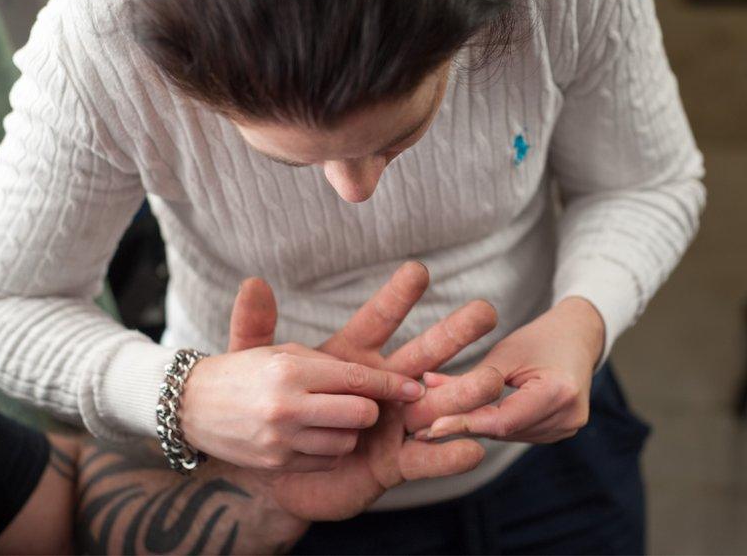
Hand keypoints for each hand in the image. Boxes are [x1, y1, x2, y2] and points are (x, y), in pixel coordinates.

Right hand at [178, 280, 427, 471]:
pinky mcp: (277, 461)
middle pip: (361, 414)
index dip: (391, 384)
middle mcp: (287, 405)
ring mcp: (281, 438)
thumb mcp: (278, 348)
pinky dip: (330, 448)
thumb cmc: (246, 370)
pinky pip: (327, 458)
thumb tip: (372, 371)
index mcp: (291, 369)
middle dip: (370, 408)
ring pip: (347, 440)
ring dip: (349, 430)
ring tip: (332, 417)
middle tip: (362, 401)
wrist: (190, 404)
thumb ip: (325, 356)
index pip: (357, 378)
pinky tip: (315, 434)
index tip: (415, 388)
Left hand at [230, 262, 502, 519]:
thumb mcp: (258, 372)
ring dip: (466, 390)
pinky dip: (450, 455)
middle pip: (425, 355)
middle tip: (485, 311)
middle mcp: (383, 387)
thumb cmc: (270, 415)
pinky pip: (427, 459)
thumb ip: (255, 330)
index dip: (398, 297)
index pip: (380, 321)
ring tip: (493, 377)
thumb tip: (252, 283)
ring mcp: (394, 424)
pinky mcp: (395, 463)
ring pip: (438, 403)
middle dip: (455, 333)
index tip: (418, 271)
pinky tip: (474, 448)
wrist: (271, 476)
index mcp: (354, 358)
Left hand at [415, 297, 604, 443]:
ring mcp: (567, 428)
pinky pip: (515, 432)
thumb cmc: (541, 336)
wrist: (579, 337)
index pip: (503, 419)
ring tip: (432, 425)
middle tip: (420, 428)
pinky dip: (490, 426)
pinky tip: (463, 422)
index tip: (430, 426)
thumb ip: (471, 377)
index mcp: (558, 392)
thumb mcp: (505, 351)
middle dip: (462, 426)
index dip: (465, 424)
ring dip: (473, 428)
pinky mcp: (559, 432)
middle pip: (503, 430)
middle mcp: (567, 417)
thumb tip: (426, 388)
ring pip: (506, 435)